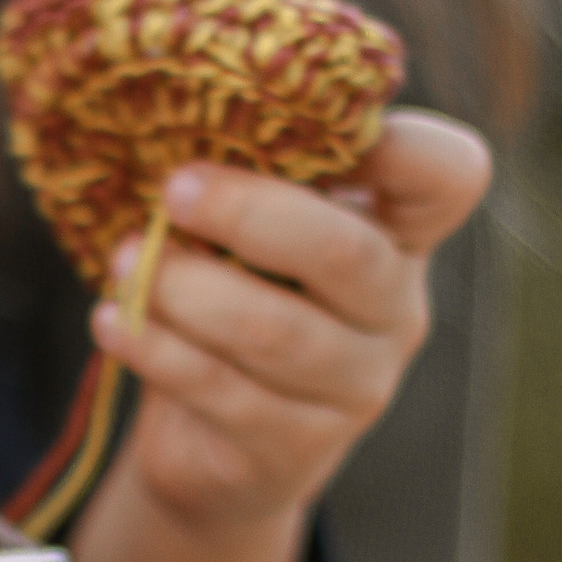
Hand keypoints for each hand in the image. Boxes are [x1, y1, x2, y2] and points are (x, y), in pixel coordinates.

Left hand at [70, 108, 491, 561]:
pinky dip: (157, 350)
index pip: (449, 177)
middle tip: (173, 189)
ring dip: (185, 289)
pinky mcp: (297, 448)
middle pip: (347, 253)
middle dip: (250, 213)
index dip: (405, 145)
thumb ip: (252, 181)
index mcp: (398, 232)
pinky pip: (224, 392)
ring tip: (124, 261)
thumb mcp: (256, 235)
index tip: (318, 120)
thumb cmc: (239, 300)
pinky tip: (113, 321)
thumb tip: (174, 112)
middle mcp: (395, 308)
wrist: (220, 446)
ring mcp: (356, 385)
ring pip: (275, 332)